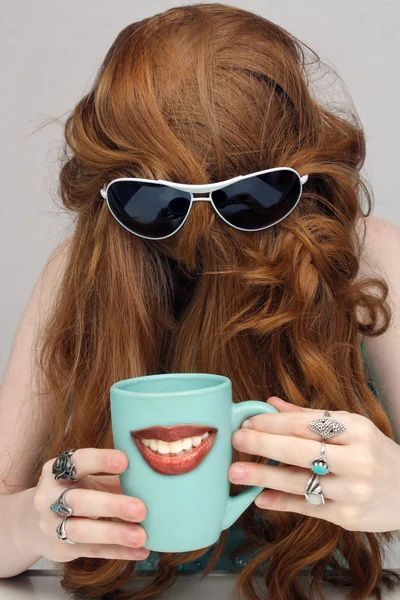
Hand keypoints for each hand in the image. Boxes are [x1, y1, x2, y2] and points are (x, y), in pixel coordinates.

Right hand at [22, 448, 150, 561]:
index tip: (125, 461)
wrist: (33, 523)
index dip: (100, 460)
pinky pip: (91, 551)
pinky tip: (140, 551)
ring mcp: (52, 525)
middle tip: (141, 509)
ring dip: (114, 533)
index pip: (77, 462)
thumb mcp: (86, 479)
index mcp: (57, 471)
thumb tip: (152, 474)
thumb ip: (113, 477)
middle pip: (79, 501)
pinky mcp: (61, 548)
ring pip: (82, 530)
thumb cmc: (73, 491)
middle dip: (111, 505)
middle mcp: (50, 497)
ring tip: (141, 535)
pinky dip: (118, 552)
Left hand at [228, 397, 399, 532]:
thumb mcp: (351, 427)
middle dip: (262, 444)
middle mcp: (356, 459)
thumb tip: (270, 403)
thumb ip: (309, 416)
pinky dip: (281, 502)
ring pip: (300, 481)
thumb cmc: (374, 452)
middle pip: (299, 450)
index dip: (273, 422)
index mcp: (356, 430)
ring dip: (264, 477)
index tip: (247, 421)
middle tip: (235, 440)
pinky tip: (260, 498)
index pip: (306, 423)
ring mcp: (353, 490)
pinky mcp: (348, 517)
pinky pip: (308, 507)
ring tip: (235, 472)